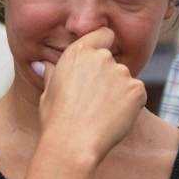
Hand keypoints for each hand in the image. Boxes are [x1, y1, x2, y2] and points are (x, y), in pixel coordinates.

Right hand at [37, 27, 146, 167]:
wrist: (73, 143)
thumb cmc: (56, 120)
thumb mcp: (47, 92)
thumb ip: (52, 73)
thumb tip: (41, 64)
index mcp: (78, 52)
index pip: (104, 34)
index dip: (104, 46)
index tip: (99, 63)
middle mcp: (102, 57)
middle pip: (113, 61)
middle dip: (108, 76)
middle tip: (94, 100)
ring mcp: (121, 72)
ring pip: (124, 80)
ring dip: (118, 91)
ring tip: (101, 112)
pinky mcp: (136, 89)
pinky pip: (136, 94)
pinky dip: (130, 104)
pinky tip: (114, 118)